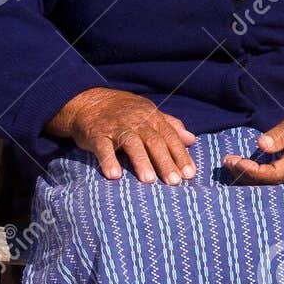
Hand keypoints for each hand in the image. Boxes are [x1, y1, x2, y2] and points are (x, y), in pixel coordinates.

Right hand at [46, 87, 196, 183]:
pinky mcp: (97, 134)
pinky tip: (114, 175)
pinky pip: (103, 147)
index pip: (170, 136)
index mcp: (152, 117)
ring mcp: (116, 127)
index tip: (189, 174)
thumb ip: (171, 126)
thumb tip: (192, 139)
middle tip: (174, 181)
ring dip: (141, 161)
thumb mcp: (149, 114)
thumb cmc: (125, 112)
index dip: (180, 155)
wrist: (90, 101)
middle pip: (154, 141)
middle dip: (165, 161)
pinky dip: (108, 160)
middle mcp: (136, 121)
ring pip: (131, 143)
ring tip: (149, 181)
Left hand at [221, 97, 283, 184]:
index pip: (274, 175)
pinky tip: (244, 168)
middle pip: (270, 185)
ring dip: (250, 177)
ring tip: (231, 163)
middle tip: (227, 161)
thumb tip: (261, 144)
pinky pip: (275, 180)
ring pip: (271, 185)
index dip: (252, 172)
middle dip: (246, 175)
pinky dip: (258, 176)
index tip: (235, 161)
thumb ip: (280, 134)